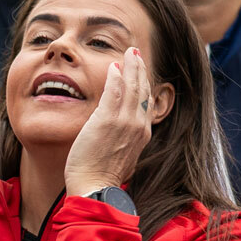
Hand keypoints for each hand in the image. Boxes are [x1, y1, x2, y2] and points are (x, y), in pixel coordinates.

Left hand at [65, 47, 154, 196]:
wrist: (95, 187)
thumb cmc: (102, 177)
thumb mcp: (121, 157)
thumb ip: (122, 141)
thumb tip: (117, 135)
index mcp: (142, 134)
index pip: (146, 102)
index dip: (143, 84)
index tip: (139, 72)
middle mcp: (138, 126)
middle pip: (143, 90)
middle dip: (141, 69)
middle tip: (136, 54)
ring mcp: (125, 122)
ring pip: (132, 87)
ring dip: (132, 67)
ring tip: (130, 53)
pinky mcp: (108, 120)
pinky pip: (115, 92)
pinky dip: (116, 77)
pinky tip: (114, 66)